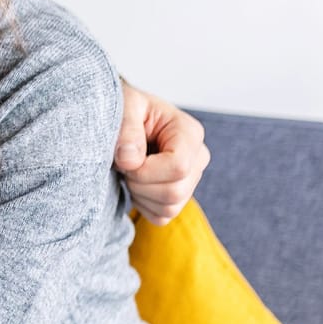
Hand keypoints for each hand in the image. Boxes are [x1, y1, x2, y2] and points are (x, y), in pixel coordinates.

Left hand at [115, 79, 209, 224]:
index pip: (178, 166)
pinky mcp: (179, 197)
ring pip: (169, 207)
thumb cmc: (128, 110)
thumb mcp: (125, 106)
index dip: (145, 170)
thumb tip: (130, 160)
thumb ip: (127, 129)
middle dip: (140, 183)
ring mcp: (191, 180)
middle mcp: (198, 158)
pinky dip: (143, 205)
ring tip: (129, 172)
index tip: (125, 159)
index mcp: (190, 132)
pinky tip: (135, 184)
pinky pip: (163, 217)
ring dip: (140, 194)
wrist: (124, 121)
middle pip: (174, 191)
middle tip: (124, 166)